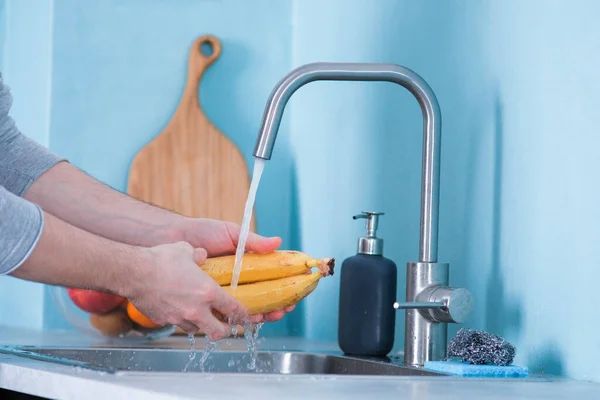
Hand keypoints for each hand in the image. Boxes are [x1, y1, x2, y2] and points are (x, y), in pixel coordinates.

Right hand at [126, 241, 255, 340]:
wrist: (134, 272)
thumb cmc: (161, 259)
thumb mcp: (186, 250)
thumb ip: (198, 255)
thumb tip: (201, 254)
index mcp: (208, 292)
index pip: (233, 310)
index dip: (242, 314)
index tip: (247, 315)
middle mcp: (197, 309)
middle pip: (219, 332)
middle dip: (225, 329)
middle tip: (226, 324)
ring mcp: (180, 317)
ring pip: (198, 330)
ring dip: (202, 325)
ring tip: (201, 315)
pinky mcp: (165, 320)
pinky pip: (178, 324)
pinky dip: (183, 320)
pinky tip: (179, 310)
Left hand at [181, 218, 295, 321]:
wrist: (174, 239)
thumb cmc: (202, 232)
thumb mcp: (231, 233)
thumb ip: (253, 241)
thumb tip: (278, 243)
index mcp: (247, 266)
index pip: (271, 280)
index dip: (284, 289)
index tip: (294, 294)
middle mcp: (238, 281)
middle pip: (263, 299)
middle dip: (277, 307)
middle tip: (284, 309)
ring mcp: (224, 292)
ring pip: (247, 309)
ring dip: (262, 316)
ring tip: (270, 316)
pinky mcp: (208, 300)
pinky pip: (225, 313)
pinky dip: (237, 319)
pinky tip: (247, 321)